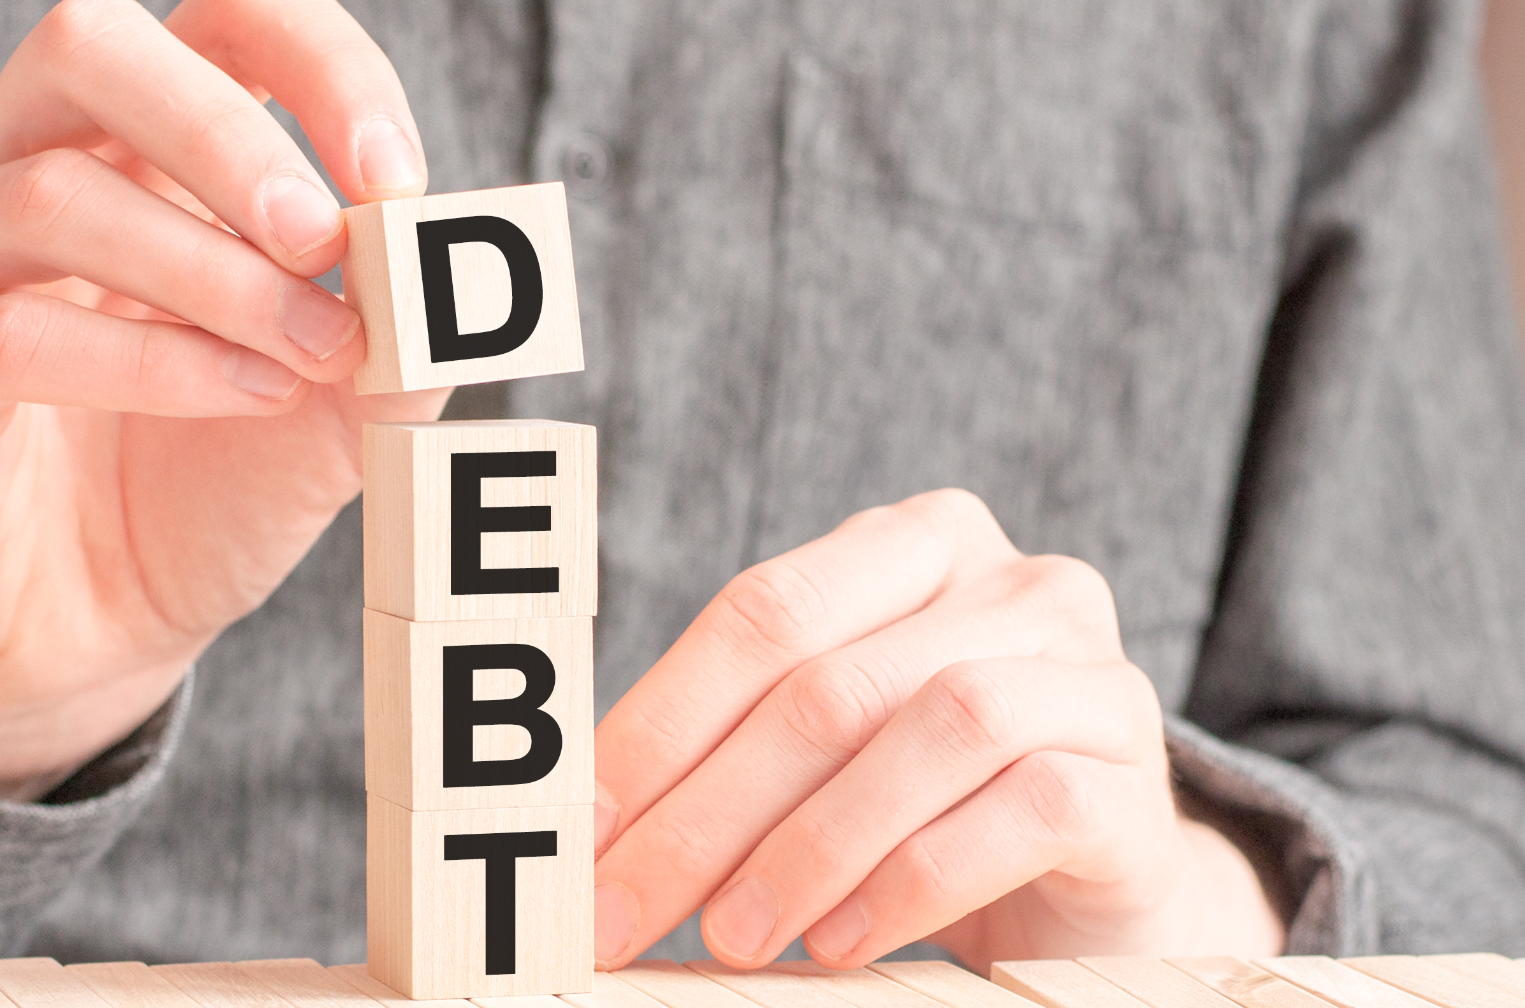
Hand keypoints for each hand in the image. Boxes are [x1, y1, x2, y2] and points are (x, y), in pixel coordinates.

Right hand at [0, 0, 446, 799]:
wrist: (99, 639)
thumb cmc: (211, 493)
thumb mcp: (345, 408)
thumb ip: (403, 334)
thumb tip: (450, 261)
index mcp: (137, 148)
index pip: (216, 24)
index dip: (314, 69)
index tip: (394, 176)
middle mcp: (20, 169)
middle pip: (88, 47)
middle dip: (229, 137)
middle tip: (326, 242)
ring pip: (50, 195)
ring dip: (212, 276)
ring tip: (309, 358)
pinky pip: (10, 333)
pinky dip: (148, 362)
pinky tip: (240, 397)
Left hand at [590, 490, 1282, 971]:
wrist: (1096, 881)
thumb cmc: (928, 804)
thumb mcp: (826, 753)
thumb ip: (733, 749)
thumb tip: (590, 829)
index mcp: (913, 545)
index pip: (762, 613)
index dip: (657, 724)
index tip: (580, 830)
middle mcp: (1012, 581)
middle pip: (829, 684)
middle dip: (706, 812)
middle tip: (627, 911)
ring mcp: (1088, 669)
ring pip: (930, 728)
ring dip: (808, 846)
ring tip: (735, 935)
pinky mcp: (1134, 774)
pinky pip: (1023, 808)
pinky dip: (914, 878)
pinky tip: (843, 940)